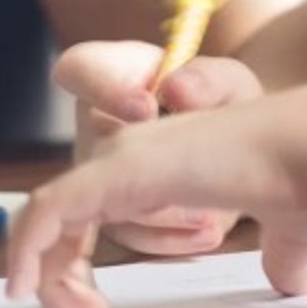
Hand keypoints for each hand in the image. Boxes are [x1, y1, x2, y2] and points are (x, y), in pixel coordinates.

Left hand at [6, 86, 306, 307]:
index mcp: (158, 165)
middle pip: (58, 222)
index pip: (85, 215)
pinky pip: (45, 213)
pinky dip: (27, 251)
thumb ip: (279, 256)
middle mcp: (129, 155)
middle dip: (59, 280)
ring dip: (47, 279)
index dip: (77, 267)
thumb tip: (293, 281)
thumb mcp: (285, 235)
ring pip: (45, 221)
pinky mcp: (116, 171)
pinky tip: (27, 288)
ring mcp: (119, 159)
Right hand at [55, 40, 261, 254]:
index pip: (77, 69)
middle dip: (138, 176)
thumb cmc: (213, 101)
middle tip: (181, 178)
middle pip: (90, 152)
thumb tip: (179, 89)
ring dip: (159, 217)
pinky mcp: (116, 213)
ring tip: (208, 218)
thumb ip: (208, 80)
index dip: (102, 90)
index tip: (145, 106)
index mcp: (108, 74)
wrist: (229, 142)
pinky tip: (208, 232)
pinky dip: (169, 239)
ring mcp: (98, 175)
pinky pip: (130, 233)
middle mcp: (93, 126)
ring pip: (106, 205)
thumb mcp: (223, 81)